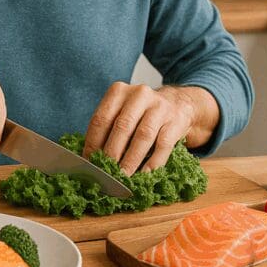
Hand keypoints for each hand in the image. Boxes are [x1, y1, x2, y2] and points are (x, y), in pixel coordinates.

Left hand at [82, 83, 196, 175]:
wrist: (177, 105)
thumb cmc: (140, 114)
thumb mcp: (121, 113)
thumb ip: (107, 130)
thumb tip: (90, 159)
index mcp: (119, 91)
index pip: (101, 118)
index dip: (93, 142)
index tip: (90, 162)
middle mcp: (140, 94)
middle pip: (122, 126)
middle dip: (112, 152)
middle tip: (106, 172)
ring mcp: (160, 106)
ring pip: (143, 135)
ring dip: (131, 159)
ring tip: (123, 176)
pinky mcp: (176, 121)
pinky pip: (163, 144)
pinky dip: (153, 162)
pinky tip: (145, 174)